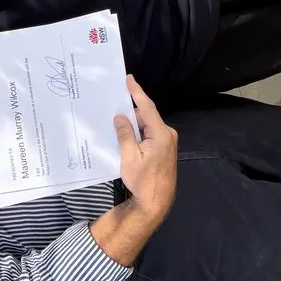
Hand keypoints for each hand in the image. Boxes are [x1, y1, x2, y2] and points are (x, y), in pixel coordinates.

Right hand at [114, 75, 177, 219]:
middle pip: (146, 116)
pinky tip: (126, 135)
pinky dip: (138, 133)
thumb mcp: (129, 158)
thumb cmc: (143, 181)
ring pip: (146, 126)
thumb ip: (125, 135)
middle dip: (130, 112)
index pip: (147, 107)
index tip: (129, 79)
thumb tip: (120, 117)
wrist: (156, 202)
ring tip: (115, 122)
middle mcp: (167, 134)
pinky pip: (149, 134)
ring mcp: (167, 142)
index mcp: (160, 134)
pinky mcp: (164, 148)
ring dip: (133, 125)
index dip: (137, 92)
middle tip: (114, 104)